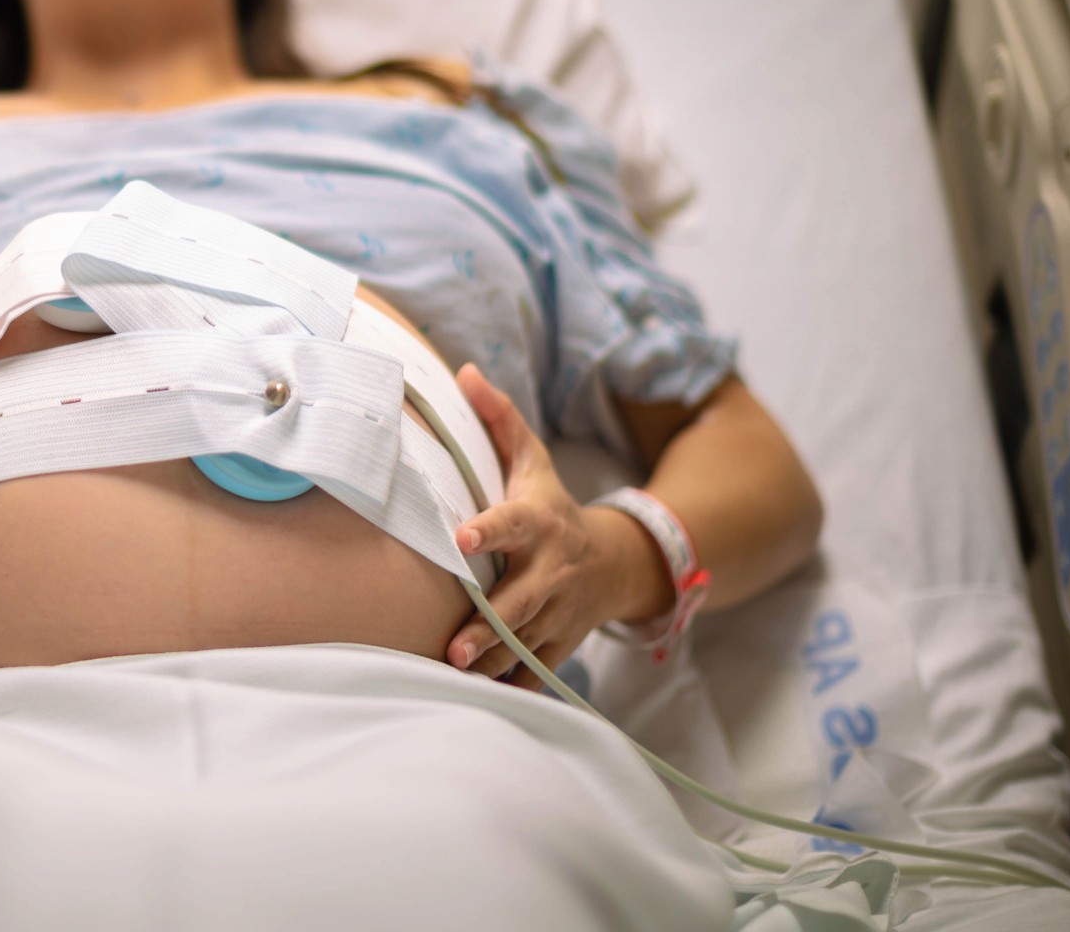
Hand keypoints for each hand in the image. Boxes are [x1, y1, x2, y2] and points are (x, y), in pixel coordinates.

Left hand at [446, 365, 644, 689]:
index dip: (488, 530)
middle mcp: (550, 572)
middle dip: (488, 627)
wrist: (616, 562)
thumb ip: (498, 420)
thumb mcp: (532, 460)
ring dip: (492, 662)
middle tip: (453, 647)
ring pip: (523, 645)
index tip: (462, 539)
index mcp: (538, 524)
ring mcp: (557, 613)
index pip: (512, 524)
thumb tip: (462, 371)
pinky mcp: (558, 643)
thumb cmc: (554, 506)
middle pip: (519, 603)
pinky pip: (535, 671)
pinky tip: (481, 698)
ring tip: (455, 674)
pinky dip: (512, 685)